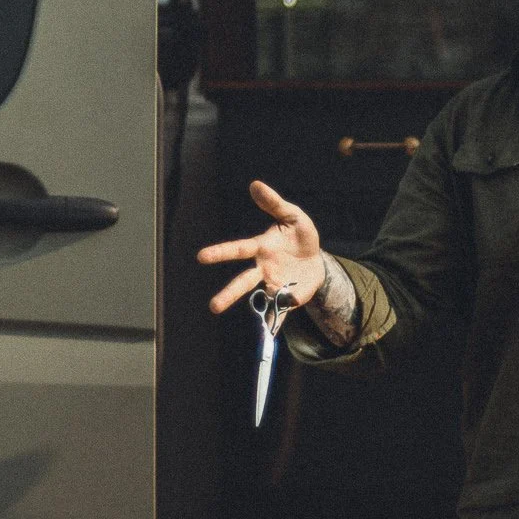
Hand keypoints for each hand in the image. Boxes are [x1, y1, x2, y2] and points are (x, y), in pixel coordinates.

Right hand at [197, 179, 325, 315]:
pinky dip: (274, 322)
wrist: (316, 258)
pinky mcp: (286, 296)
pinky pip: (280, 310)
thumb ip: (274, 203)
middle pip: (244, 282)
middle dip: (229, 294)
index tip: (201, 257)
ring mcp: (273, 284)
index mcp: (261, 248)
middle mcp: (262, 268)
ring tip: (233, 323)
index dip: (221, 253)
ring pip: (257, 298)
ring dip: (249, 311)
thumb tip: (255, 184)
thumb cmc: (299, 235)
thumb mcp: (292, 215)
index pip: (239, 250)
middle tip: (213, 307)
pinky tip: (268, 334)